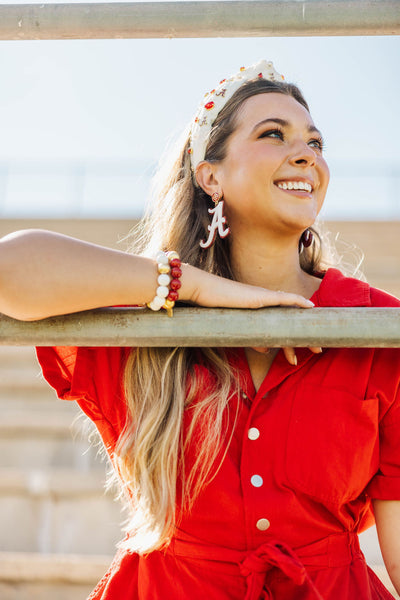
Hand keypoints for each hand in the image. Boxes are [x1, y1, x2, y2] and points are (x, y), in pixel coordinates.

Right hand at [183, 266, 320, 365]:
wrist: (203, 293)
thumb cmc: (215, 310)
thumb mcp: (237, 329)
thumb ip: (253, 338)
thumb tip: (268, 349)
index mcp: (261, 309)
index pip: (283, 322)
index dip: (296, 334)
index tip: (307, 347)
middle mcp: (265, 302)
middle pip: (291, 319)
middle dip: (306, 336)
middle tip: (319, 350)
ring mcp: (264, 298)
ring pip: (290, 313)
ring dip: (304, 328)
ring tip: (316, 345)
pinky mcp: (260, 297)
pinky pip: (284, 299)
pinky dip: (298, 302)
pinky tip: (310, 306)